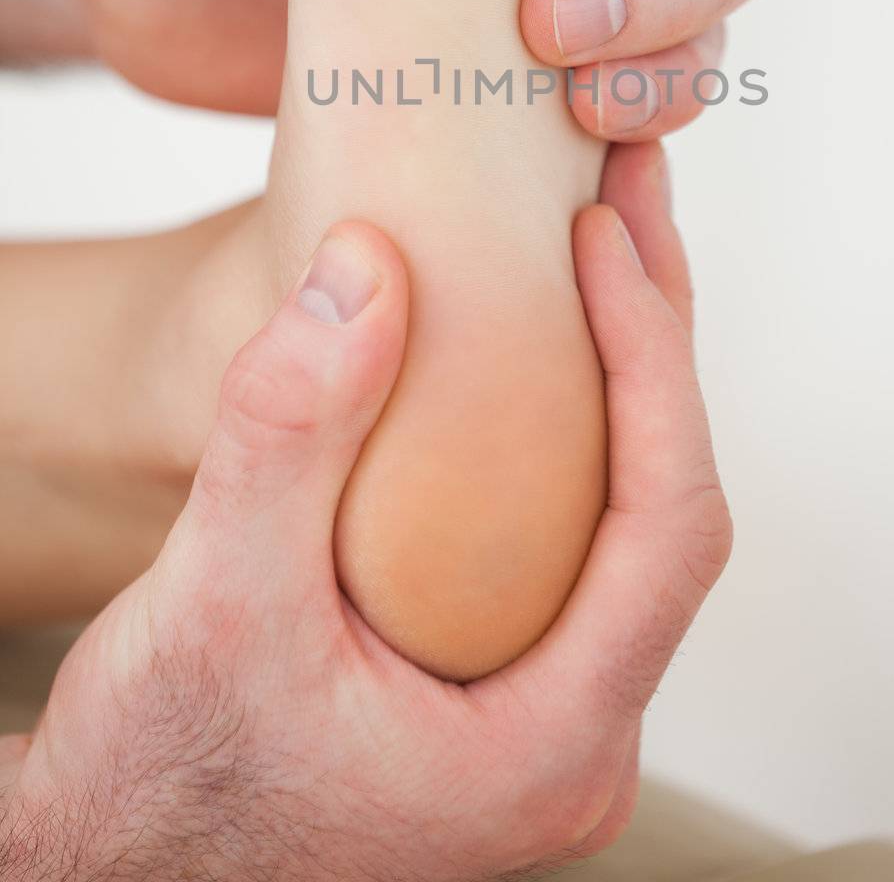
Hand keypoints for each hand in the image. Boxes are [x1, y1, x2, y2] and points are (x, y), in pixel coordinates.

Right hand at [0, 144, 727, 877]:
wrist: (111, 853)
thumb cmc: (160, 772)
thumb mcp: (216, 597)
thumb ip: (287, 432)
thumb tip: (369, 262)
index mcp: (553, 744)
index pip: (671, 525)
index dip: (653, 359)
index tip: (602, 236)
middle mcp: (577, 736)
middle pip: (668, 503)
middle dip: (654, 334)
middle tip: (629, 190)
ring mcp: (546, 710)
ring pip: (629, 513)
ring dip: (622, 366)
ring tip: (607, 230)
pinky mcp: (505, 679)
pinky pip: (577, 530)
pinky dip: (571, 418)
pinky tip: (543, 339)